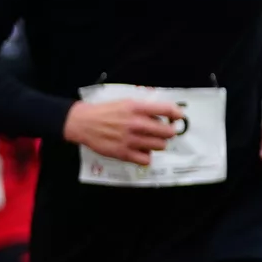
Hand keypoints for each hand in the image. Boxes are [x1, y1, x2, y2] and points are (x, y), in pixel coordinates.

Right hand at [64, 94, 183, 165]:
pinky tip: (141, 151)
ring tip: (150, 141)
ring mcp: (130, 140)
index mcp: (137, 108)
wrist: (84, 123)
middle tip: (163, 132)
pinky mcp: (123, 153)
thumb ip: (145, 108)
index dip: (177, 114)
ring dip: (158, 144)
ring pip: (160, 146)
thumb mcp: (126, 103)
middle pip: (167, 132)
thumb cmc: (106, 112)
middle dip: (168, 131)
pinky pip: (146, 159)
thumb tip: (165, 115)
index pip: (167, 110)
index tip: (177, 118)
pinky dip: (146, 156)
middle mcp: (136, 124)